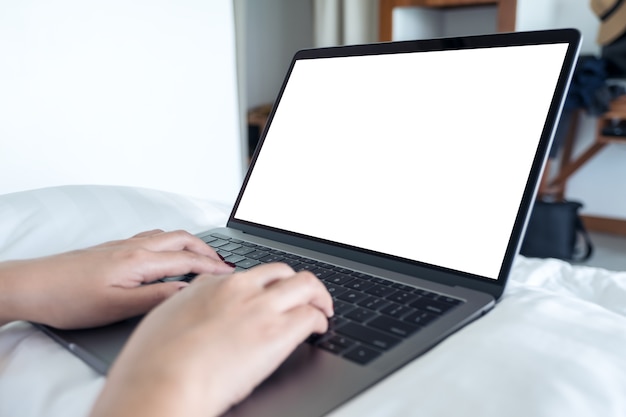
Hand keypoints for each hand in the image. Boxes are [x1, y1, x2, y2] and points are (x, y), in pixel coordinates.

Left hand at [0, 229, 233, 327]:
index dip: (212, 267)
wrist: (32, 285)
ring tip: (202, 257)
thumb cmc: (69, 299)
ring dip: (190, 243)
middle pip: (182, 238)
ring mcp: (123, 244)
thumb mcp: (117, 306)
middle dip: (207, 248)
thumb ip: (156, 296)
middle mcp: (134, 246)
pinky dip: (171, 242)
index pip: (187, 259)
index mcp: (139, 260)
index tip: (229, 274)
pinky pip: (152, 237)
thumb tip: (188, 291)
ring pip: (167, 235)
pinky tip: (167, 254)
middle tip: (223, 264)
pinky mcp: (113, 247)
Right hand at [90, 263, 333, 416]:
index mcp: (207, 287)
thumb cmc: (152, 365)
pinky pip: (311, 316)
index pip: (246, 276)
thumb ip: (184, 315)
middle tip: (304, 298)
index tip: (266, 298)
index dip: (261, 288)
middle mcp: (236, 289)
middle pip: (280, 271)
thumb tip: (192, 322)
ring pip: (304, 283)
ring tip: (321, 309)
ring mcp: (259, 307)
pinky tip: (317, 330)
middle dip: (295, 284)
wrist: (160, 383)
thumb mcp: (161, 324)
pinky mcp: (276, 332)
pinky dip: (319, 321)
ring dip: (316, 296)